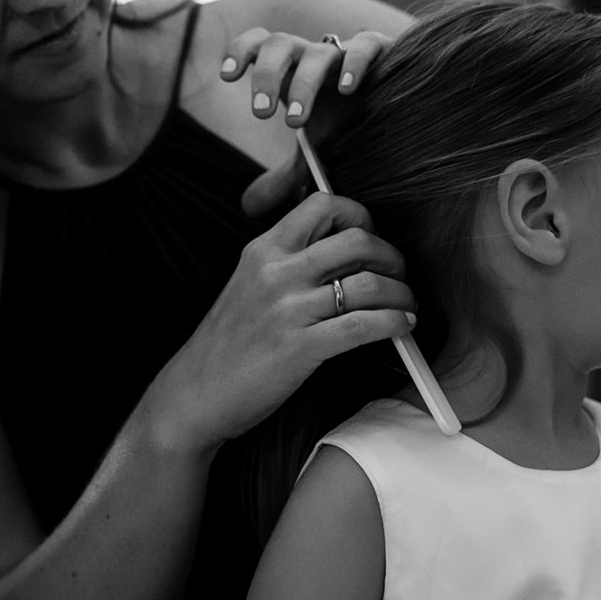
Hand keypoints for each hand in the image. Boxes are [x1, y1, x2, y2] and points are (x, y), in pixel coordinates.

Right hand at [148, 190, 416, 450]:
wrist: (193, 395)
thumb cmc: (227, 346)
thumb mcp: (248, 286)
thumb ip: (287, 263)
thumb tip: (346, 251)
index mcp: (262, 250)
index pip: (323, 204)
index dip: (360, 216)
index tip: (371, 238)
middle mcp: (275, 272)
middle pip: (358, 240)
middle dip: (391, 256)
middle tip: (398, 275)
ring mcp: (287, 309)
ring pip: (369, 284)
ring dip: (401, 294)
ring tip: (406, 306)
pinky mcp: (299, 348)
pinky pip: (363, 326)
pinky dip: (394, 324)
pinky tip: (401, 328)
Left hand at [222, 28, 394, 216]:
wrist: (406, 118)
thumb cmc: (352, 129)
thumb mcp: (314, 154)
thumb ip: (284, 178)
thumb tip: (248, 208)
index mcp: (294, 69)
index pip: (260, 44)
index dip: (241, 51)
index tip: (227, 77)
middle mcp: (315, 55)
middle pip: (281, 45)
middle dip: (266, 76)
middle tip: (260, 114)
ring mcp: (349, 52)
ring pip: (319, 51)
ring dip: (303, 84)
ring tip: (296, 123)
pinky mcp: (384, 52)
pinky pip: (367, 45)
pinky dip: (355, 62)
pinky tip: (347, 90)